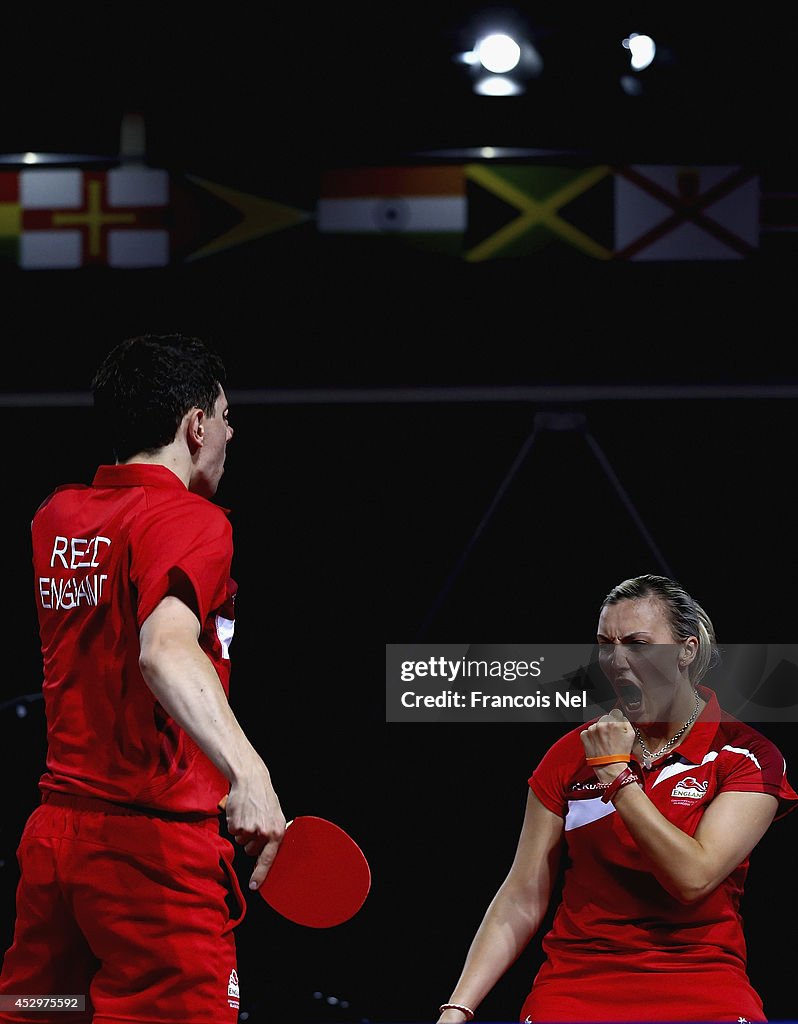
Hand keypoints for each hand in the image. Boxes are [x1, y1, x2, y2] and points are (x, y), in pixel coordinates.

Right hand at [220, 774, 286, 889]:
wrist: (251, 780)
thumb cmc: (265, 797)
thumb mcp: (277, 815)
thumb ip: (274, 834)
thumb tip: (270, 853)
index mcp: (277, 831)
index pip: (268, 858)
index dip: (261, 874)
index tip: (255, 886)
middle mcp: (263, 832)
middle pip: (251, 851)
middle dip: (251, 841)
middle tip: (255, 823)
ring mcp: (249, 829)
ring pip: (241, 841)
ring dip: (243, 831)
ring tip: (249, 815)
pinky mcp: (236, 825)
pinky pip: (233, 833)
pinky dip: (234, 824)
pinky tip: (241, 812)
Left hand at [580, 707, 634, 777]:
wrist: (610, 767)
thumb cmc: (621, 753)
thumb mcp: (631, 736)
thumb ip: (626, 722)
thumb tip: (622, 717)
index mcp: (614, 722)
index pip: (615, 713)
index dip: (617, 720)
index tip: (616, 726)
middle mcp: (601, 724)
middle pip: (605, 719)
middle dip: (607, 725)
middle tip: (610, 737)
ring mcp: (591, 729)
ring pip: (596, 725)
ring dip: (599, 731)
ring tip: (604, 742)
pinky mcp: (584, 735)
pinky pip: (588, 731)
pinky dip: (591, 736)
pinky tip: (597, 744)